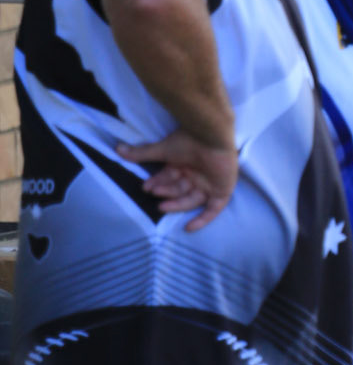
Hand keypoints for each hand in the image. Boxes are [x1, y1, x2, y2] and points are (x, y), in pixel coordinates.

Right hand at [116, 131, 237, 232]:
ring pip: (192, 199)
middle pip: (179, 189)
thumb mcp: (162, 150)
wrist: (211, 136)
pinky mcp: (222, 190)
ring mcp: (210, 183)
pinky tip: (188, 228)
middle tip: (154, 193)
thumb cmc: (188, 140)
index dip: (157, 183)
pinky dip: (202, 219)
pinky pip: (213, 209)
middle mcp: (197, 174)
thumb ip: (141, 153)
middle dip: (166, 192)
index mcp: (185, 164)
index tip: (146, 187)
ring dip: (176, 204)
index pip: (169, 178)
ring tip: (162, 205)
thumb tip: (117, 149)